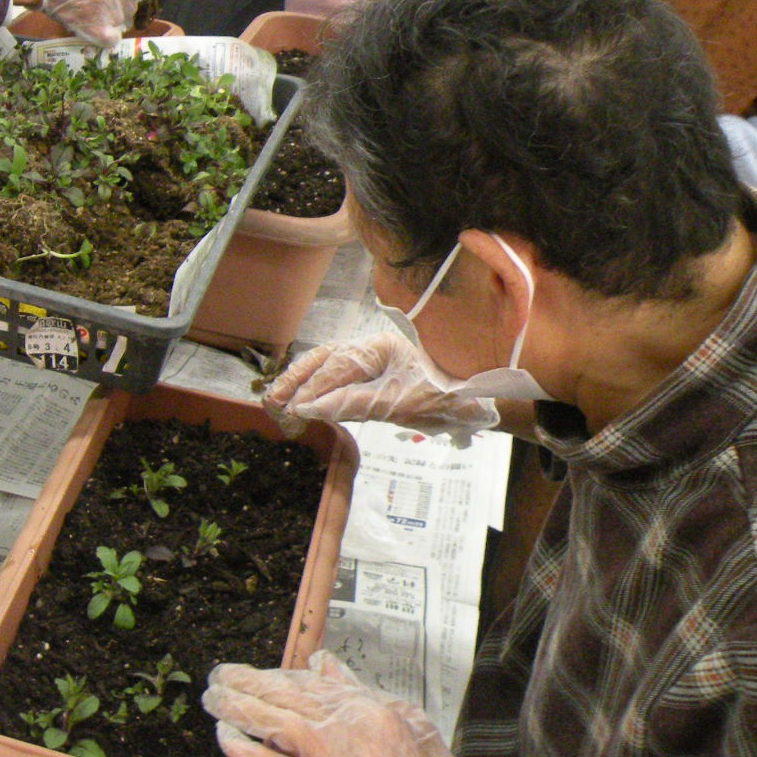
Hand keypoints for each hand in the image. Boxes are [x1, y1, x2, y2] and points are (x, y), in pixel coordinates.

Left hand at [205, 652, 488, 756]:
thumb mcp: (405, 720)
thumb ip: (358, 690)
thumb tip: (320, 661)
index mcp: (369, 708)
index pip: (309, 683)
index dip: (273, 676)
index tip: (247, 673)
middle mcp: (352, 731)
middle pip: (288, 699)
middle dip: (246, 685)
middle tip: (216, 678)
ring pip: (280, 727)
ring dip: (241, 710)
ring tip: (214, 702)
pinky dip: (251, 755)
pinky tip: (227, 740)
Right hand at [264, 332, 493, 442]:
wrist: (485, 397)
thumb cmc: (449, 397)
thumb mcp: (403, 404)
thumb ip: (355, 404)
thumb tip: (310, 408)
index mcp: (381, 347)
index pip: (337, 368)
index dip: (313, 391)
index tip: (291, 410)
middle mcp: (373, 346)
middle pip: (324, 358)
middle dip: (296, 380)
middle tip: (272, 403)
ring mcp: (373, 357)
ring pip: (328, 363)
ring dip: (302, 381)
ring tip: (278, 399)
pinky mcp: (375, 372)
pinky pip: (338, 373)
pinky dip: (316, 384)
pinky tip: (303, 397)